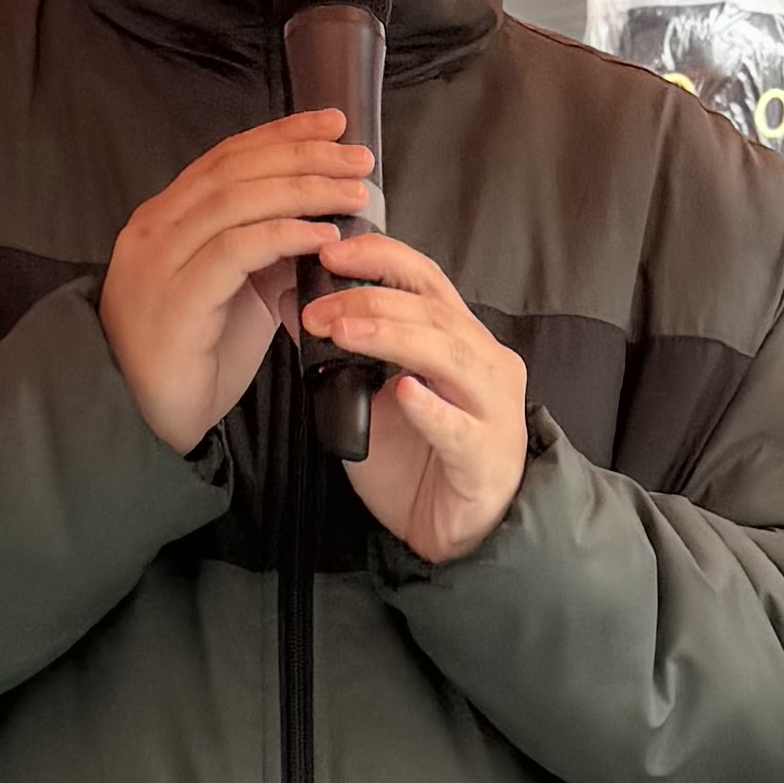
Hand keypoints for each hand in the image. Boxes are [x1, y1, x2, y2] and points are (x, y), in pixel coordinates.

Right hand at [99, 113, 375, 453]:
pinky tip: (322, 234)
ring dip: (303, 190)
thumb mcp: (239, 291)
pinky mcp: (175, 299)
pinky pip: (234, 251)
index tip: (334, 123)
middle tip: (357, 158)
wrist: (147, 418)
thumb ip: (267, 250)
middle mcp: (155, 227)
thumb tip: (322, 217)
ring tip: (354, 194)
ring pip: (235, 201)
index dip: (282, 134)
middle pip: (235, 169)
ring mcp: (159, 261)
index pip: (227, 157)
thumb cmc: (196, 354)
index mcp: (166, 217)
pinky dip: (283, 235)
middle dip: (302, 155)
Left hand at [304, 232, 531, 563]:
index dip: (380, 256)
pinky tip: (404, 393)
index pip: (424, 278)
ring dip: (392, 338)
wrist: (457, 532)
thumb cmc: (420, 458)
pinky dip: (432, 409)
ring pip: (449, 356)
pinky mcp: (485, 456)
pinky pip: (459, 428)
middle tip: (315, 308)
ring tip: (343, 333)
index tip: (329, 249)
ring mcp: (492, 409)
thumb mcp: (371, 396)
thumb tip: (291, 303)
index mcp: (459, 339)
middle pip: (432, 311)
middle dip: (370, 299)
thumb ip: (344, 352)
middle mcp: (484, 362)